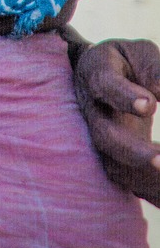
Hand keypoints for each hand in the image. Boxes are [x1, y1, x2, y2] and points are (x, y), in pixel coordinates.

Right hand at [73, 37, 159, 205]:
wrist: (98, 78)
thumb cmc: (126, 62)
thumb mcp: (141, 54)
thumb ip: (154, 69)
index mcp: (98, 74)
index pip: (105, 85)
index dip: (124, 96)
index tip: (149, 105)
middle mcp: (93, 111)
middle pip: (104, 136)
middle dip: (133, 151)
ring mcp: (101, 140)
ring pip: (115, 167)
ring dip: (146, 178)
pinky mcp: (116, 161)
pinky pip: (131, 183)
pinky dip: (153, 193)